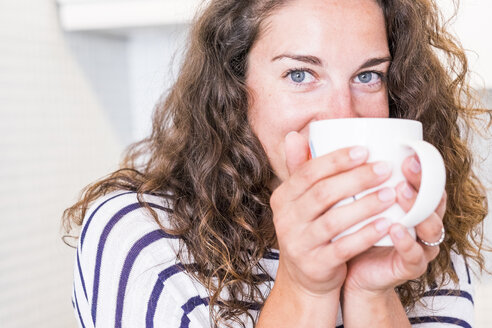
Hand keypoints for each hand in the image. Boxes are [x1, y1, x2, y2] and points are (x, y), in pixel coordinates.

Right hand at [271, 132, 394, 297]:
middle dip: (356, 178)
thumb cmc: (310, 229)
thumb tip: (295, 134)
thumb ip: (301, 169)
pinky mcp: (315, 265)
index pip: (307, 173)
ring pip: (334, 220)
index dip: (336, 160)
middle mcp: (286, 219)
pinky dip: (366, 234)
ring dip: (365, 205)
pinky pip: (343, 247)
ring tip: (392, 193)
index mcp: (283, 198)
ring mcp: (298, 244)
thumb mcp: (300, 200)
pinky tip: (388, 224)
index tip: (364, 149)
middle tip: (385, 168)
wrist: (306, 277)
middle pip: (322, 194)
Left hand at [343, 155, 446, 295]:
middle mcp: (421, 222)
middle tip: (406, 165)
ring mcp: (419, 245)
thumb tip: (309, 140)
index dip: (421, 166)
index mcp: (411, 203)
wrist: (349, 272)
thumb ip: (341, 175)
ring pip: (430, 225)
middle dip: (421, 181)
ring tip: (399, 191)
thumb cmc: (350, 231)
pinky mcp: (410, 266)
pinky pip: (414, 254)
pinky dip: (406, 241)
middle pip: (432, 199)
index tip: (407, 150)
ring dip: (415, 206)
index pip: (425, 182)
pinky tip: (394, 228)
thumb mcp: (347, 200)